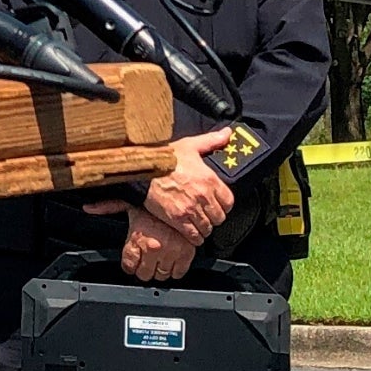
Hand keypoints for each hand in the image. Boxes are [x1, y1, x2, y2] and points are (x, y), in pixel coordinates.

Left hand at [97, 200, 196, 281]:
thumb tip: (88, 208)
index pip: (129, 265)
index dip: (129, 266)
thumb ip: (108, 207)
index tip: (132, 264)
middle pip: (144, 274)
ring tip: (158, 262)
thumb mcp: (129, 200)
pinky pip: (179, 272)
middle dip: (144, 271)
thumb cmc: (156, 196)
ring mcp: (171, 252)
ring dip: (159, 271)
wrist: (180, 192)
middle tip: (145, 263)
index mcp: (137, 238)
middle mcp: (152, 248)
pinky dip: (176, 270)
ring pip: (161, 275)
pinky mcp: (187, 253)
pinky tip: (172, 262)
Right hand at [140, 128, 236, 243]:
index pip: (229, 202)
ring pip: (207, 228)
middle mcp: (203, 196)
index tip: (217, 204)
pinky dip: (193, 237)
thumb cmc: (164, 156)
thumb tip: (229, 133)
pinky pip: (193, 235)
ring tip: (197, 223)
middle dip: (213, 217)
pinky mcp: (177, 219)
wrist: (141, 167)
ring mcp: (190, 209)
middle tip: (206, 214)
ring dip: (203, 228)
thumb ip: (212, 141)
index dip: (223, 205)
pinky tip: (189, 231)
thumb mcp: (190, 145)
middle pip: (219, 218)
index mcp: (209, 179)